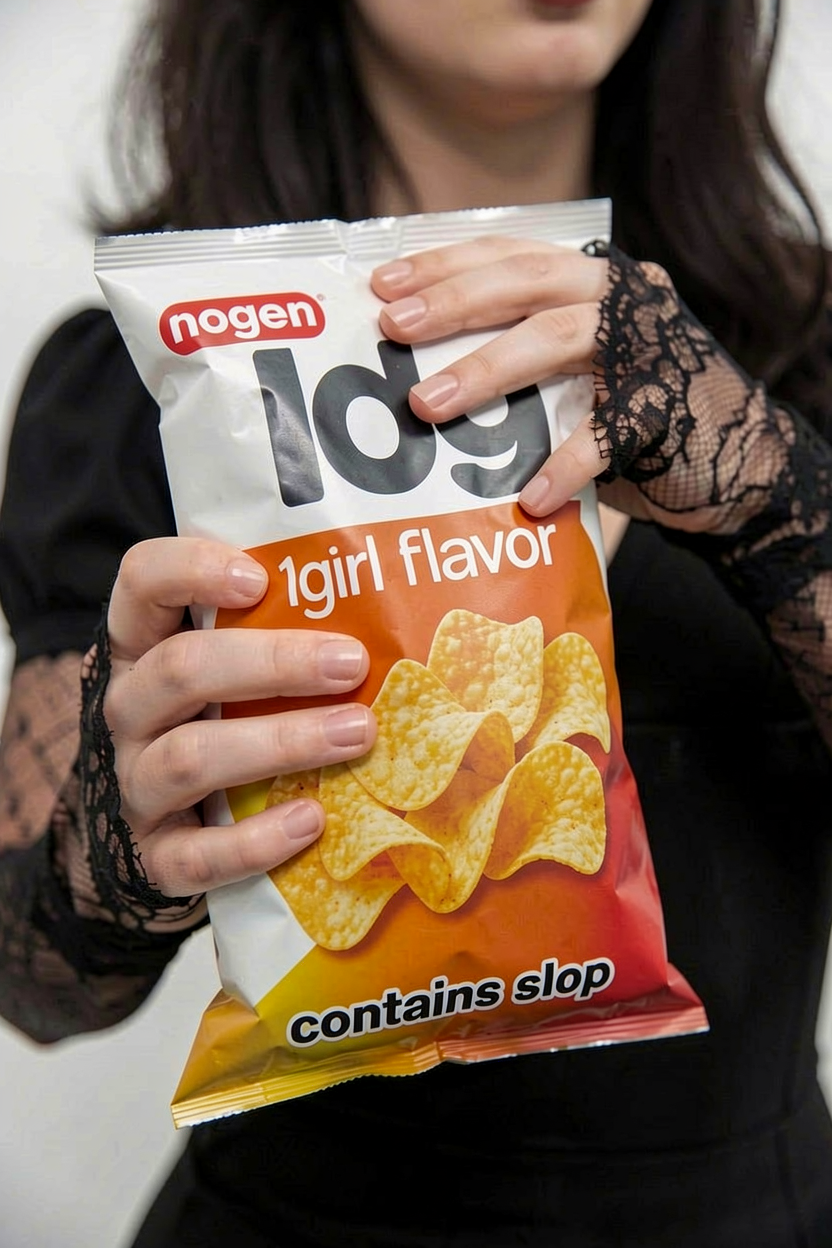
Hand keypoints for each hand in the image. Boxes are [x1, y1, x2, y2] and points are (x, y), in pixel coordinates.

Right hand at [94, 536, 375, 911]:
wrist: (162, 838)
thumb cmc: (221, 726)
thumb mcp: (232, 671)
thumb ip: (280, 633)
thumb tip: (397, 604)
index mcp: (143, 646)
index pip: (142, 582)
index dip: (191, 569)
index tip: (258, 578)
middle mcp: (128, 709)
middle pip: (179, 669)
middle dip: (274, 662)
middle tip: (351, 664)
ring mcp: (133, 785)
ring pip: (189, 758)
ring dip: (281, 742)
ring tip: (357, 734)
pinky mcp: (152, 857)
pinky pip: (196, 854)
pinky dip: (256, 839)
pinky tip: (312, 819)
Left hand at [372, 237, 785, 535]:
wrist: (737, 462)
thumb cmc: (635, 415)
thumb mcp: (578, 372)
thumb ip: (523, 358)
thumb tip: (418, 374)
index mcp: (592, 280)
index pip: (511, 254)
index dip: (446, 263)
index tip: (384, 283)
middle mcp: (623, 297)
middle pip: (527, 282)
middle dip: (454, 302)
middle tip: (394, 328)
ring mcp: (649, 349)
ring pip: (557, 339)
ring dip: (487, 371)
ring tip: (428, 406)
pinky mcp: (669, 410)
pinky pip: (608, 434)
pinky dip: (565, 464)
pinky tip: (528, 498)